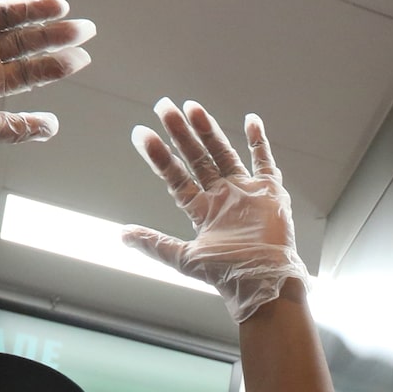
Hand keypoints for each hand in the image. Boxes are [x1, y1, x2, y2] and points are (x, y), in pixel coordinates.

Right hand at [0, 0, 92, 144]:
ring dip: (35, 9)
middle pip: (26, 39)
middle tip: (87, 29)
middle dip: (56, 34)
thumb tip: (55, 128)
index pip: (32, 68)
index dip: (58, 63)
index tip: (84, 57)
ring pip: (7, 14)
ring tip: (62, 7)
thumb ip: (20, 127)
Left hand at [124, 98, 306, 320]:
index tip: (143, 133)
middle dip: (180, 133)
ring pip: (224, 153)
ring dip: (208, 131)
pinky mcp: (270, 193)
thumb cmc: (228, 275)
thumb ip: (155, 243)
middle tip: (164, 107)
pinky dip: (259, 142)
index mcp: (202, 210)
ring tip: (192, 107)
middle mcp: (221, 196)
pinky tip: (250, 120)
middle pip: (197, 158)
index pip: (176, 176)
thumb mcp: (185, 258)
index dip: (159, 156)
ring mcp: (246, 192)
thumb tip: (122, 235)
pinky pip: (265, 163)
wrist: (264, 284)